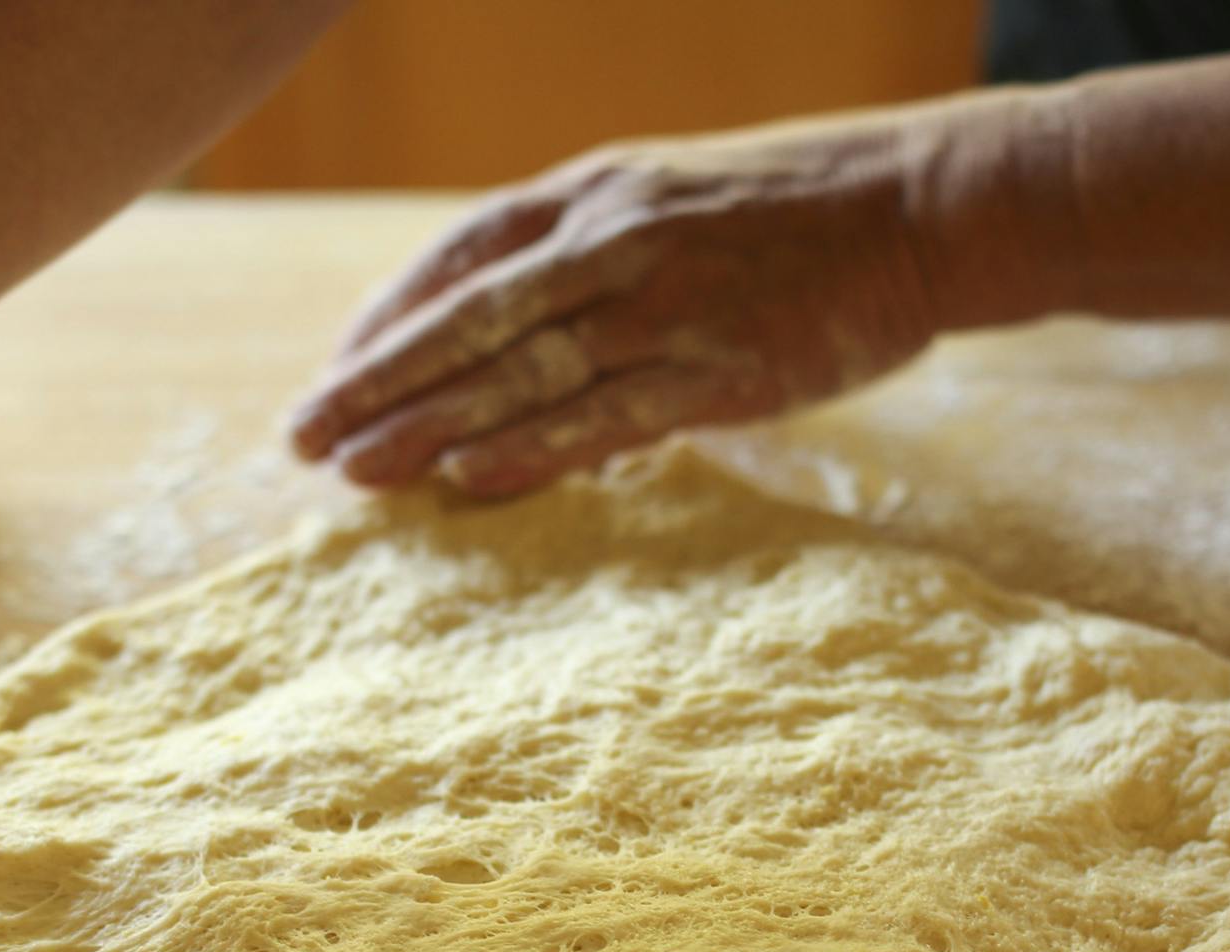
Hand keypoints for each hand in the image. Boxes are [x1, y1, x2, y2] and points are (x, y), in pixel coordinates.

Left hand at [290, 108, 1011, 497]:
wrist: (926, 206)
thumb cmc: (795, 212)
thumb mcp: (672, 198)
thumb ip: (589, 253)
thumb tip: (516, 323)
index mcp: (596, 195)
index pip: (459, 260)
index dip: (385, 321)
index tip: (334, 375)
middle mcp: (613, 244)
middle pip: (466, 321)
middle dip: (375, 382)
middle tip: (302, 439)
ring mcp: (666, 306)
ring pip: (520, 373)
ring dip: (428, 425)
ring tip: (355, 475)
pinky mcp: (721, 369)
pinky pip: (607, 416)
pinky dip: (534, 447)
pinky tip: (468, 479)